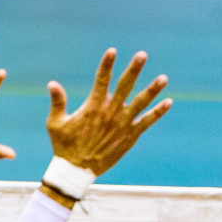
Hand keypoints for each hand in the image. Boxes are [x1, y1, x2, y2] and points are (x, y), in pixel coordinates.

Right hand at [47, 49, 171, 174]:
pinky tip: (168, 102)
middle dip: (134, 69)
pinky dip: (158, 112)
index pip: (101, 80)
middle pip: (124, 86)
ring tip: (164, 78)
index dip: (107, 64)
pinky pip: (147, 121)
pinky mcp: (130, 136)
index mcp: (93, 106)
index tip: (112, 50)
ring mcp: (122, 124)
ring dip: (152, 89)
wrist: (76, 171)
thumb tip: (52, 83)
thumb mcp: (55, 123)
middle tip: (142, 54)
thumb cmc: (63, 146)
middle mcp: (110, 112)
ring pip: (141, 102)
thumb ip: (57, 102)